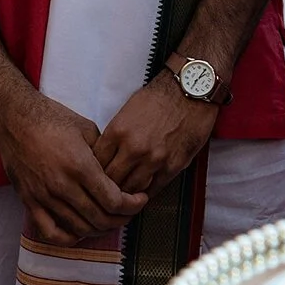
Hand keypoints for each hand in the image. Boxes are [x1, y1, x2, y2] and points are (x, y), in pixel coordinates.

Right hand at [0, 92, 146, 245]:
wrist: (14, 118)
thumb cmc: (52, 118)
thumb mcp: (87, 129)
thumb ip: (104, 155)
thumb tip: (118, 174)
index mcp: (80, 166)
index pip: (113, 201)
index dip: (132, 205)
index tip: (140, 199)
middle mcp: (63, 186)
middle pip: (100, 218)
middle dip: (121, 219)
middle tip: (129, 212)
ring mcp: (44, 197)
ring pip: (79, 228)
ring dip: (99, 229)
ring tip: (109, 220)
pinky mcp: (29, 201)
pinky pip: (50, 232)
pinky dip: (69, 238)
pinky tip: (80, 231)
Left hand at [92, 69, 222, 196]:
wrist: (190, 90)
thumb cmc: (160, 96)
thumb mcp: (128, 109)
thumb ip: (116, 134)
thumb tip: (106, 153)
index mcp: (118, 131)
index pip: (96, 163)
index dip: (94, 171)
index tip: (95, 175)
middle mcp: (133, 148)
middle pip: (111, 180)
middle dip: (107, 186)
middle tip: (107, 190)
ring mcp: (153, 159)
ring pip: (131, 189)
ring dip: (127, 193)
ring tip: (124, 195)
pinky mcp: (172, 166)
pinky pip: (154, 188)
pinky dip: (147, 192)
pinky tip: (143, 192)